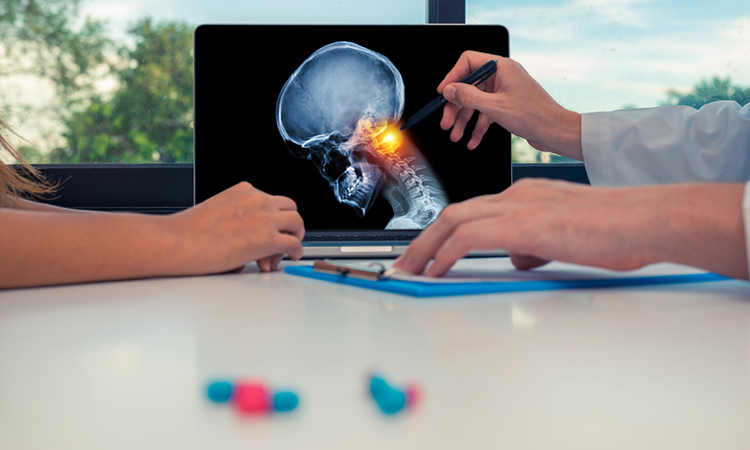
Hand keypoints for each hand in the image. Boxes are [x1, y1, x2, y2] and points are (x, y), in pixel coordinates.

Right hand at [169, 182, 304, 273]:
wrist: (176, 242)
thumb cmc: (187, 232)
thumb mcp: (217, 212)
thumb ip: (238, 218)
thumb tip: (246, 238)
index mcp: (243, 191)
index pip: (271, 200)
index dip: (273, 218)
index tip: (267, 232)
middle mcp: (257, 200)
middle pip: (290, 207)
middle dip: (289, 224)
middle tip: (283, 240)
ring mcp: (264, 218)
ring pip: (297, 222)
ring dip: (295, 236)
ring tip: (287, 250)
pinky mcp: (267, 238)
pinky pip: (294, 243)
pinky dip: (296, 251)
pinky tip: (291, 257)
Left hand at [394, 179, 746, 279]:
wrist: (643, 219)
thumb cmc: (616, 229)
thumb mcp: (565, 238)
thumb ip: (535, 245)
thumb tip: (516, 258)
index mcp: (524, 195)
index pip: (472, 212)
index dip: (443, 232)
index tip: (427, 252)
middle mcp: (515, 195)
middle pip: (453, 213)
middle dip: (422, 239)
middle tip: (404, 262)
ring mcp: (518, 206)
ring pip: (453, 221)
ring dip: (425, 247)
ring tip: (408, 269)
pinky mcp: (523, 224)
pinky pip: (469, 237)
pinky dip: (445, 253)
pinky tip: (435, 270)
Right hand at [437, 51, 582, 159]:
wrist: (555, 131)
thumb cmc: (534, 116)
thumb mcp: (495, 106)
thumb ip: (469, 96)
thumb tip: (450, 89)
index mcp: (501, 67)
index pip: (468, 62)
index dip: (453, 76)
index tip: (444, 92)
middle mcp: (502, 76)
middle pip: (469, 86)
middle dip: (456, 106)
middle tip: (447, 121)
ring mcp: (504, 91)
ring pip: (476, 102)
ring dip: (464, 120)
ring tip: (456, 135)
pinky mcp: (506, 105)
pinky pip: (486, 113)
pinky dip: (478, 126)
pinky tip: (472, 140)